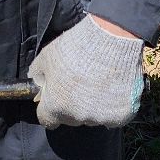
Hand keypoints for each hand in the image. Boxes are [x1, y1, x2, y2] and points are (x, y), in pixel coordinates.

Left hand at [26, 15, 145, 127]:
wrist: (112, 39)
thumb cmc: (77, 47)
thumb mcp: (46, 56)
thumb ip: (38, 75)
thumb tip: (39, 84)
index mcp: (56, 106)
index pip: (47, 120)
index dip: (50, 108)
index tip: (56, 98)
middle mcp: (77, 117)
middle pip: (71, 118)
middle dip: (72, 105)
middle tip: (81, 84)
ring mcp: (100, 117)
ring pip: (93, 116)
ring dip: (94, 105)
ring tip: (100, 81)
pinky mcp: (121, 115)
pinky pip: (114, 116)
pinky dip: (114, 106)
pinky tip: (114, 87)